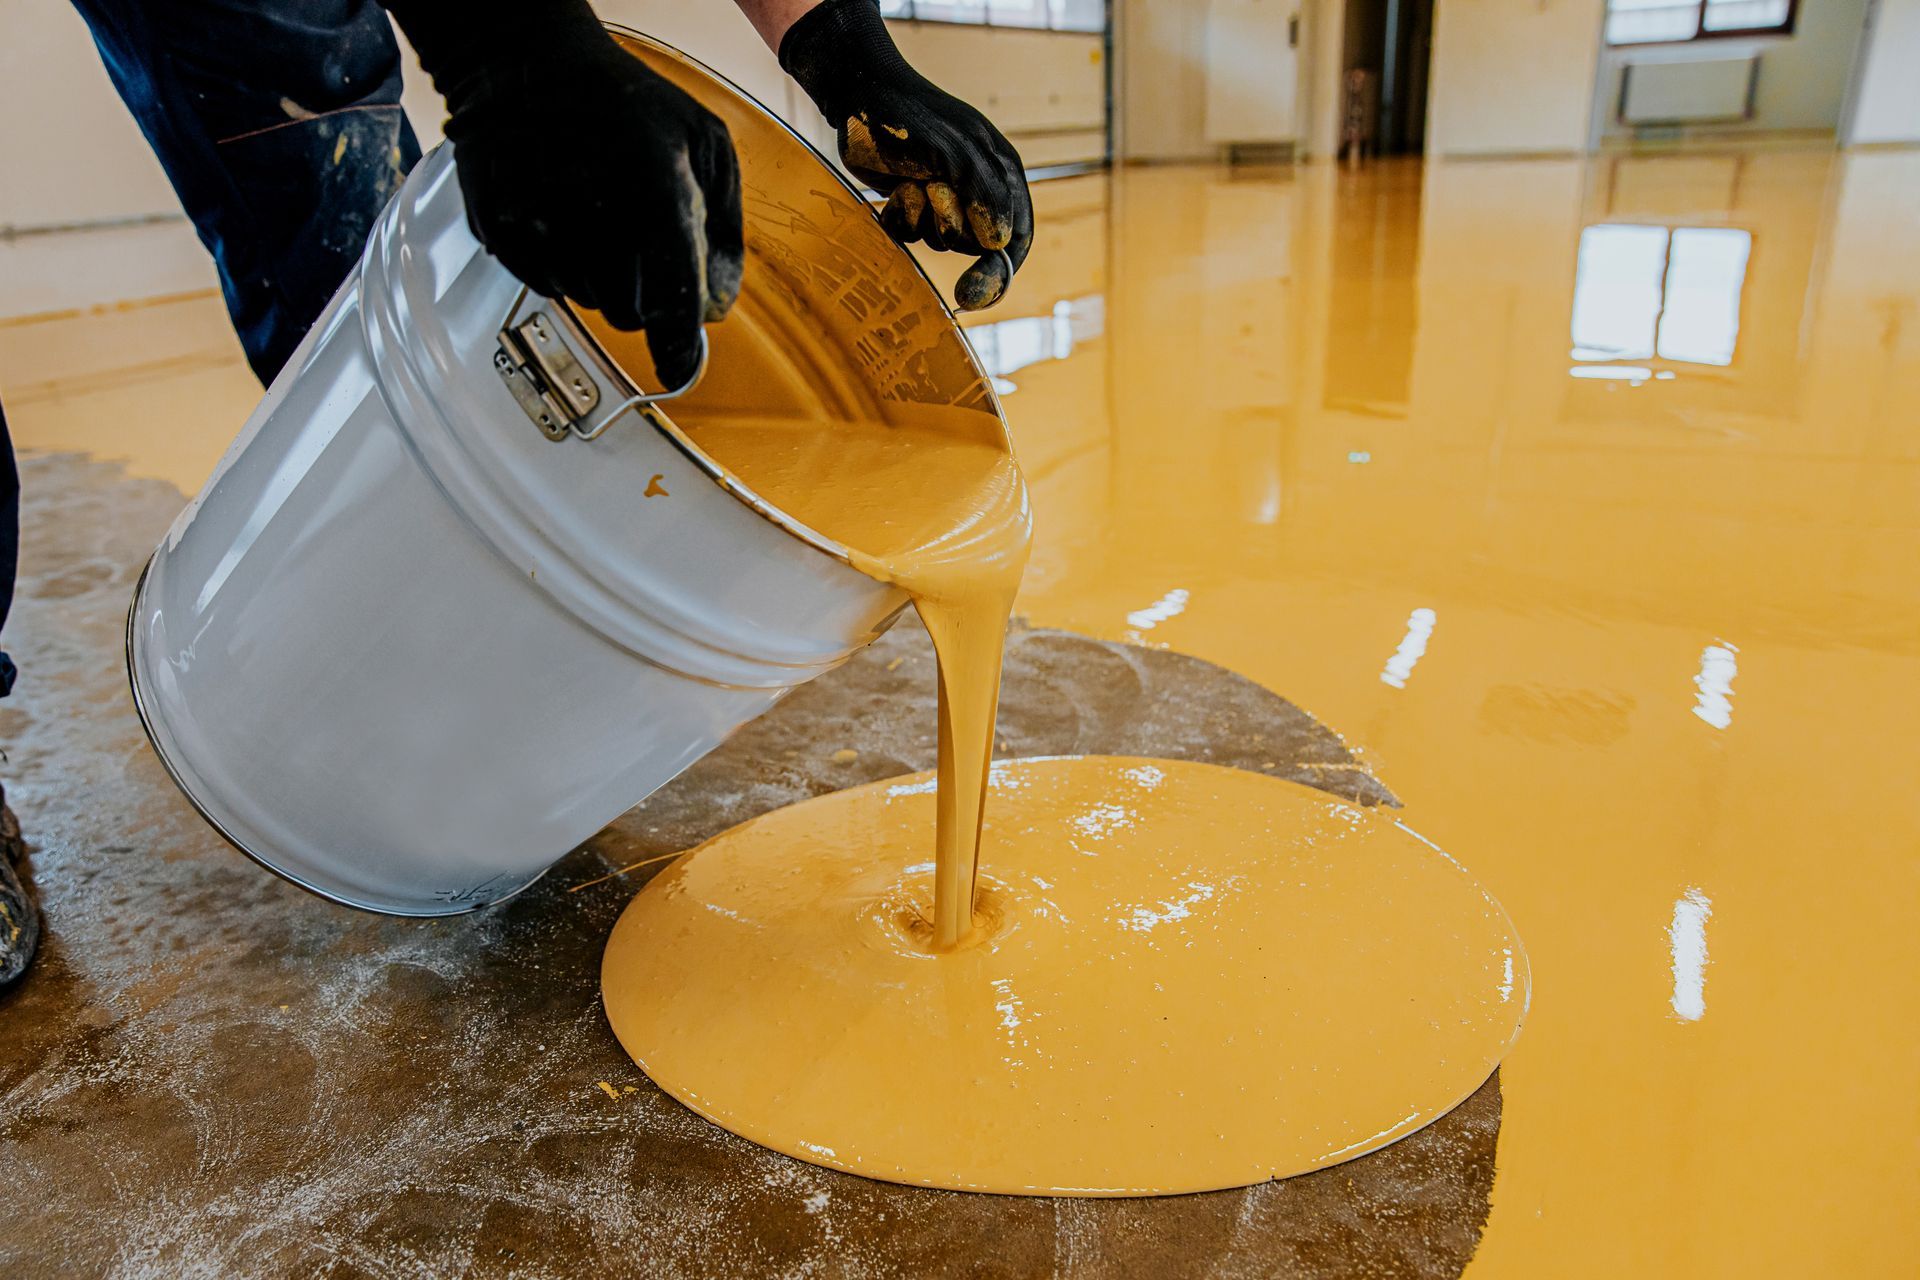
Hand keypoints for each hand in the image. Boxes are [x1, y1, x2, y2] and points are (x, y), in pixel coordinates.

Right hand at [386, 0, 742, 386]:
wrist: (528, 63)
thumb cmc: (628, 103)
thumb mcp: (706, 145)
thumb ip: (724, 232)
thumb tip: (716, 309)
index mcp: (652, 189)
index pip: (670, 297)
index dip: (676, 345)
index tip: (677, 371)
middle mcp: (589, 212)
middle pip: (628, 312)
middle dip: (645, 294)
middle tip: (639, 241)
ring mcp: (537, 224)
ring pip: (588, 302)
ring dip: (603, 277)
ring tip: (599, 214)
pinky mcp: (500, 232)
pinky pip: (547, 285)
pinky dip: (564, 265)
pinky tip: (565, 215)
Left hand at [779, 0, 1032, 309]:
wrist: (859, 96)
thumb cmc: (914, 117)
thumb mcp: (957, 153)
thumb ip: (984, 195)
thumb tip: (999, 243)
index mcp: (1001, 174)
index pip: (1016, 237)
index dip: (1000, 271)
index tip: (973, 295)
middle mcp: (977, 189)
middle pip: (978, 245)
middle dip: (954, 226)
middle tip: (935, 194)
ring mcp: (942, 197)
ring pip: (942, 240)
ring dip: (925, 219)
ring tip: (913, 182)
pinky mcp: (910, 203)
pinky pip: (911, 234)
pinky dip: (901, 218)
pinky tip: (896, 189)